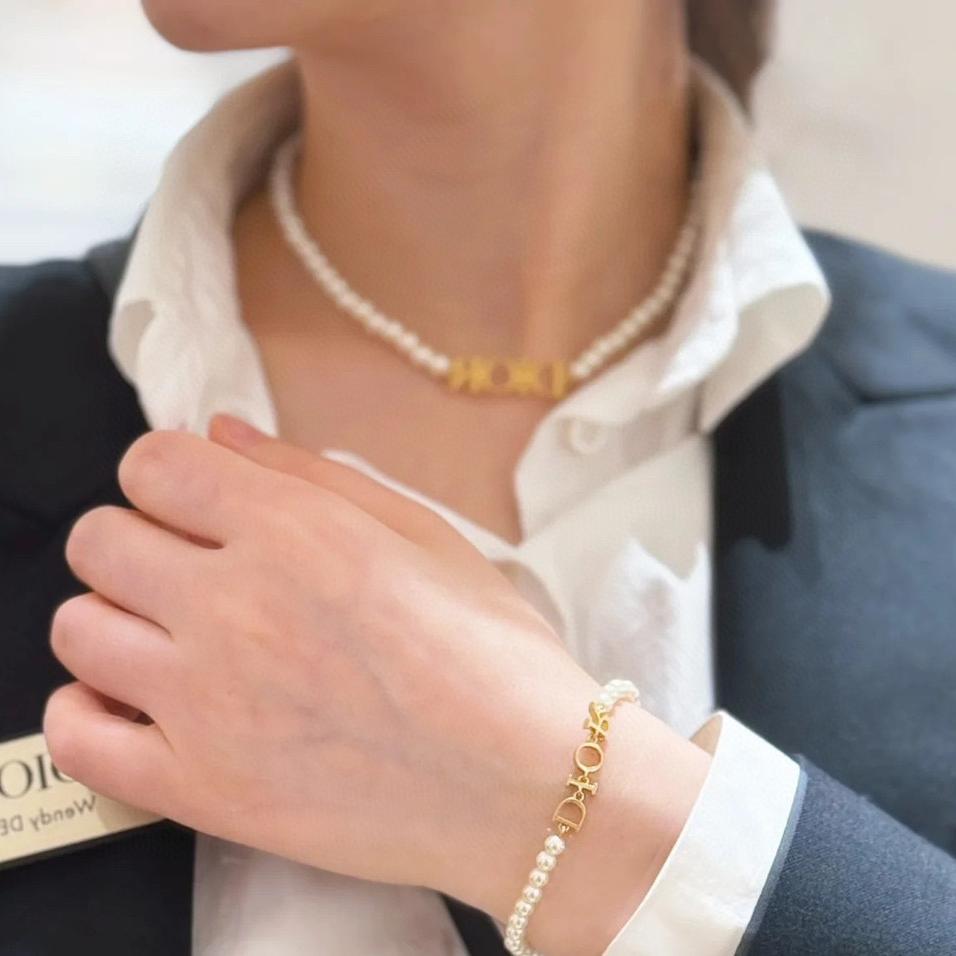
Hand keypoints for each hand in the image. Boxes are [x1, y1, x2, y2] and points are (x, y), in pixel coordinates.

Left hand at [45, 416, 707, 953]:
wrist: (530, 784)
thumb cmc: (493, 652)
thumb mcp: (422, 534)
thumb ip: (310, 472)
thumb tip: (219, 430)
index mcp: (295, 531)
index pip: (152, 464)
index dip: (168, 475)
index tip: (195, 501)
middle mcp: (234, 607)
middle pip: (100, 540)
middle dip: (137, 539)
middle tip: (190, 570)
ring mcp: (208, 704)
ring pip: (77, 629)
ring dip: (116, 620)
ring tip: (176, 642)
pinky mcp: (201, 790)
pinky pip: (75, 739)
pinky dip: (88, 712)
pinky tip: (140, 706)